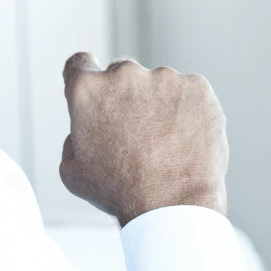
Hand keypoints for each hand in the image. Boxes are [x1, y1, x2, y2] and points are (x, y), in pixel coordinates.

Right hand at [59, 53, 228, 225]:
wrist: (173, 205)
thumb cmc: (121, 193)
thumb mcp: (72, 170)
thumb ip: (73, 136)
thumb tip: (88, 126)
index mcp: (87, 90)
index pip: (81, 64)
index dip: (87, 79)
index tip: (100, 93)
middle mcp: (125, 74)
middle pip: (124, 76)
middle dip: (128, 99)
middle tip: (139, 136)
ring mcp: (165, 78)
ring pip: (161, 86)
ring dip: (162, 106)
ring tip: (167, 145)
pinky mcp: (198, 87)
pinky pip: (190, 95)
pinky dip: (190, 112)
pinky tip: (187, 141)